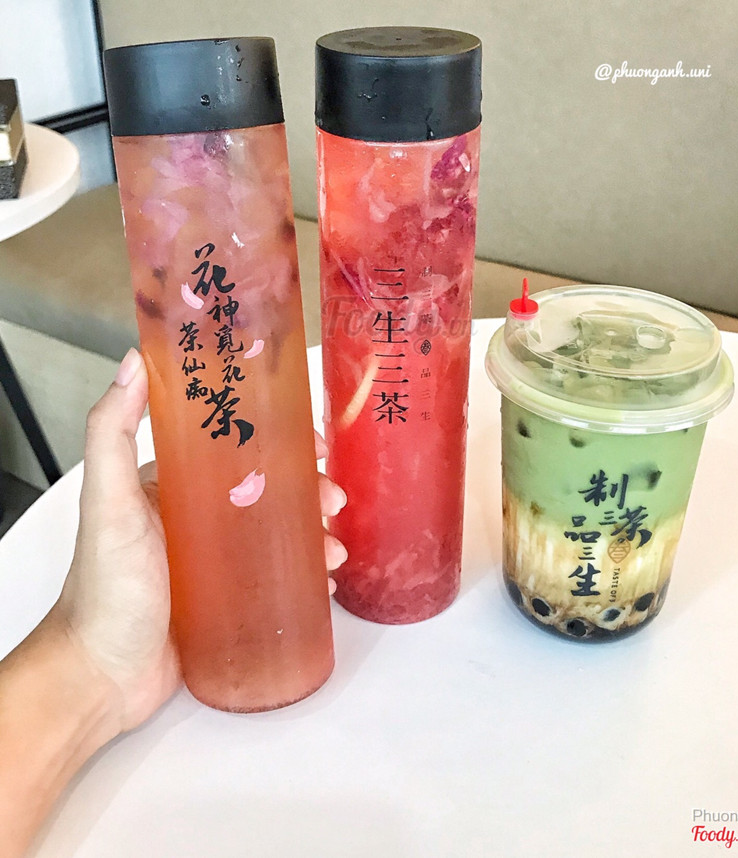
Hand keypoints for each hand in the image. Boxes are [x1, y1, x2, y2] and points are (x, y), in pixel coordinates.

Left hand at [56, 348, 346, 735]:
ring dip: (315, 531)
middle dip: (309, 489)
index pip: (238, 447)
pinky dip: (306, 571)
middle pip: (268, 489)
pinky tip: (325, 578)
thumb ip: (112, 432)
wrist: (102, 677)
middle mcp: (197, 517)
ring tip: (335, 548)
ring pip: (279, 532)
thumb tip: (134, 361)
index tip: (317, 444)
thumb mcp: (109, 502)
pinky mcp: (228, 600)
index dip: (281, 441)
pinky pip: (276, 576)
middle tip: (335, 501)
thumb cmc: (105, 587)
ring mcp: (215, 560)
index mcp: (174, 486)